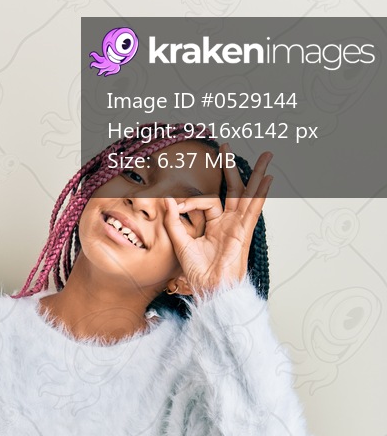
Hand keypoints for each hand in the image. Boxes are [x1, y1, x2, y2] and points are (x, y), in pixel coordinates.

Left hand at [164, 145, 272, 296]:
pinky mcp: (243, 232)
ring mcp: (238, 226)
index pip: (205, 200)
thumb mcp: (180, 242)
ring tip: (267, 156)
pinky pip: (253, 210)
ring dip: (256, 174)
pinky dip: (260, 194)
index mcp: (215, 224)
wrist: (208, 289)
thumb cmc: (197, 272)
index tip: (176, 205)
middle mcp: (229, 222)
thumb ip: (174, 220)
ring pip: (248, 195)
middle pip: (233, 189)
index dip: (189, 200)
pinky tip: (267, 179)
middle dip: (230, 168)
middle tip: (226, 146)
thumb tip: (167, 199)